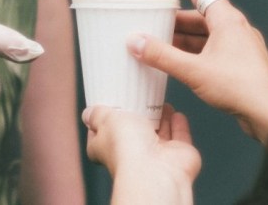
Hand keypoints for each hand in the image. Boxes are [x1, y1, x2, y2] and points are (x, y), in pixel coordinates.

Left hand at [84, 105, 199, 203]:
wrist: (155, 169)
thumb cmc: (127, 149)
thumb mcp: (105, 120)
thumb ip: (97, 114)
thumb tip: (88, 113)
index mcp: (107, 148)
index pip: (102, 134)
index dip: (104, 121)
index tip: (109, 106)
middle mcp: (132, 154)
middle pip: (134, 132)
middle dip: (138, 115)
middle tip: (140, 97)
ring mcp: (156, 154)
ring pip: (159, 133)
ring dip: (161, 117)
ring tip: (161, 101)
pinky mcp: (178, 154)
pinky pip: (179, 137)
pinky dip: (178, 125)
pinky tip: (176, 114)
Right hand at [129, 0, 267, 143]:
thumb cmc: (245, 89)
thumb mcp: (195, 71)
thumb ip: (162, 56)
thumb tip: (137, 42)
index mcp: (227, 19)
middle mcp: (234, 28)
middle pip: (197, 13)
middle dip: (171, 17)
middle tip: (148, 20)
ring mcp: (237, 47)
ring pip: (202, 34)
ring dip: (179, 37)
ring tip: (155, 43)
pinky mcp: (237, 65)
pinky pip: (208, 50)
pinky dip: (190, 53)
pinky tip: (175, 63)